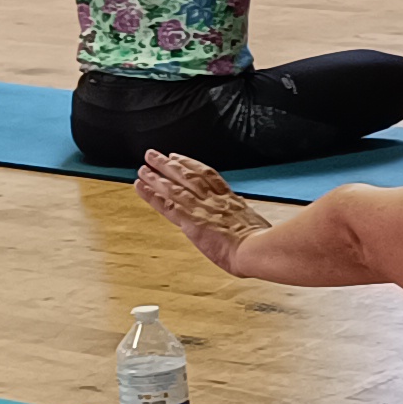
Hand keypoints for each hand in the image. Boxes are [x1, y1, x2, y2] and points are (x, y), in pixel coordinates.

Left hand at [135, 150, 271, 271]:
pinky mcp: (190, 221)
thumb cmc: (262, 243)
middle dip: (168, 164)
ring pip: (173, 187)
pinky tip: (140, 187)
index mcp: (230, 200)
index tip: (178, 157)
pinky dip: (152, 195)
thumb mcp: (257, 223)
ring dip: (155, 176)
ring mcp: (200, 209)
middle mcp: (212, 200)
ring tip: (142, 168)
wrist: (256, 250)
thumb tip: (243, 207)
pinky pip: (166, 205)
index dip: (191, 164)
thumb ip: (245, 215)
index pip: (207, 175)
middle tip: (153, 154)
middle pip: (187, 176)